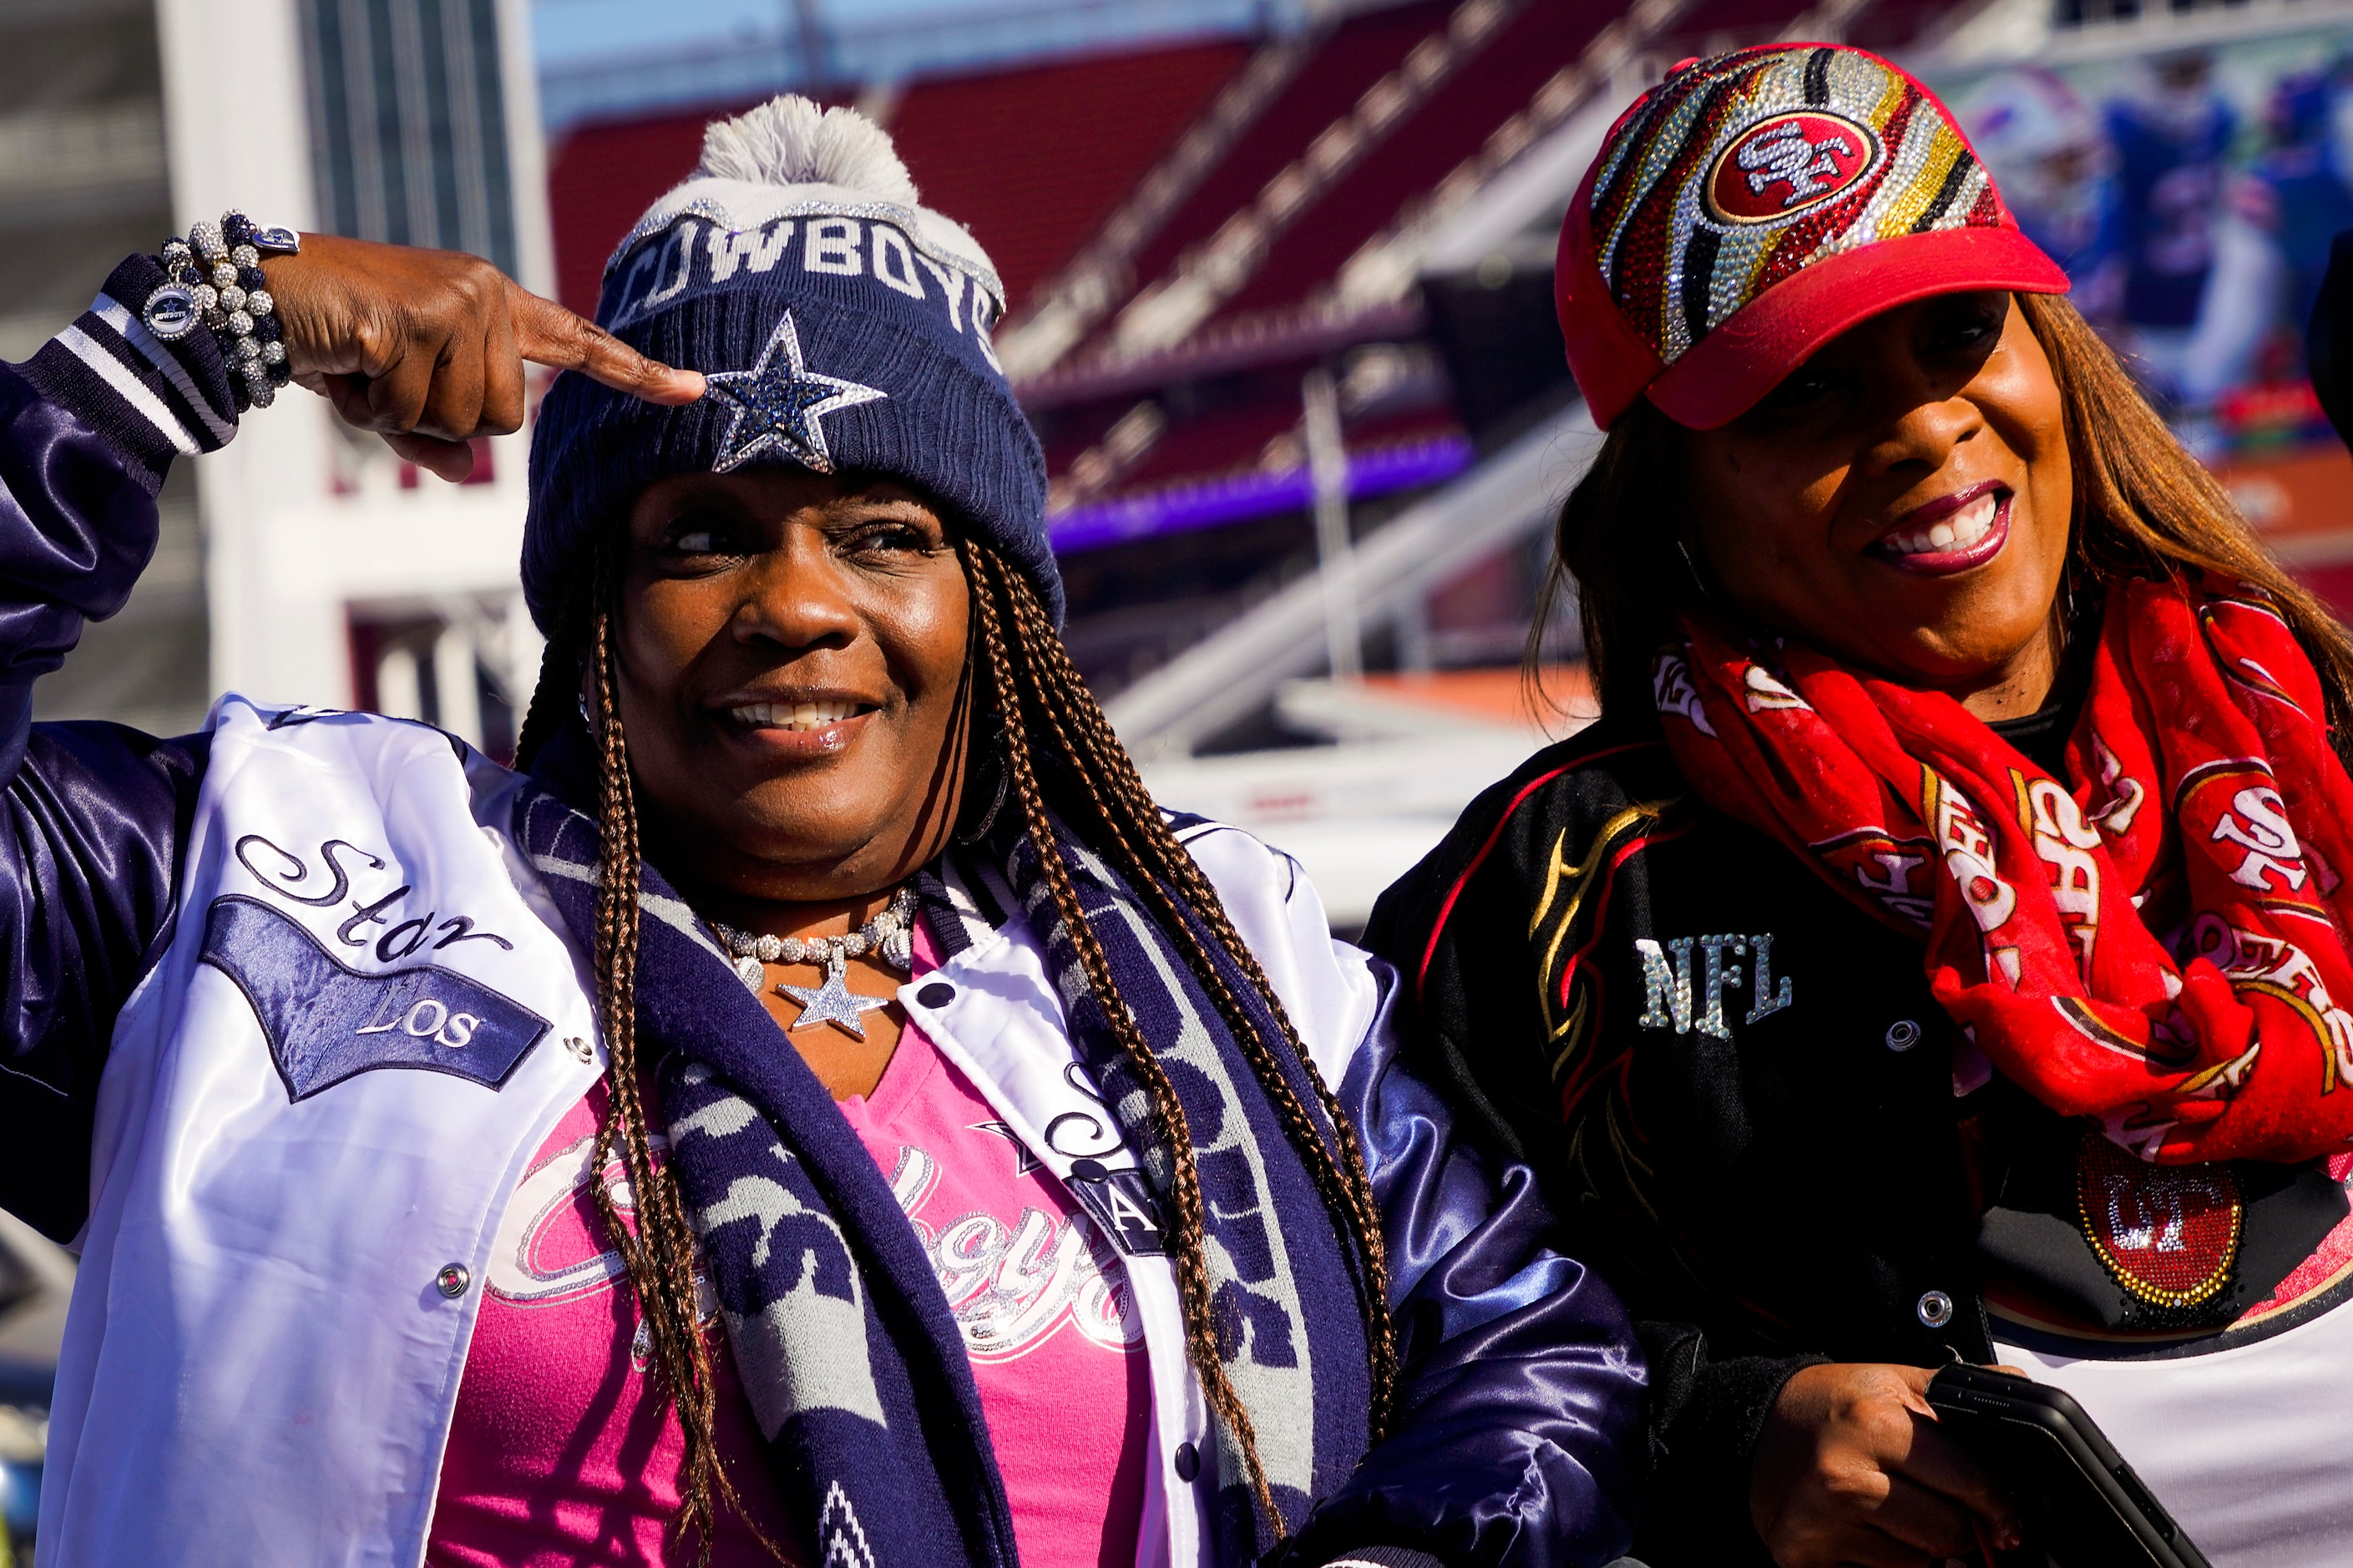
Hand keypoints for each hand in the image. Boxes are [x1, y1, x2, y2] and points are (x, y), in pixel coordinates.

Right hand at [259, 233, 703, 480]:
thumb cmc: (335, 343)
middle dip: (439, 421)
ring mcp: (454, 302)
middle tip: (385, 381)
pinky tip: (345, 366)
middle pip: (503, 418)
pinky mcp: (416, 318)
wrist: (260, 296)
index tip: (698, 390)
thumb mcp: (395, 396)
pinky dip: (370, 408)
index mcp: (494, 305)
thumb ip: (436, 436)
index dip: (637, 373)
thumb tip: (465, 470)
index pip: (578, 343)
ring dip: (403, 415)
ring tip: (364, 370)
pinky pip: (412, 412)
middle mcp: (485, 295)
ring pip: (463, 420)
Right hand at [1750, 1362, 2022, 1566]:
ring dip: (1922, 1545)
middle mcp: (1844, 1474)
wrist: (1751, 1427)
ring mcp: (1822, 1521)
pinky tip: (1869, 1530)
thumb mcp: (1889, 1381)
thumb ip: (1955, 1392)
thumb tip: (2019, 1391)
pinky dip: (1888, 1559)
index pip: (1970, 1482)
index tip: (2005, 1514)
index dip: (1998, 1502)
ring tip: (1896, 1512)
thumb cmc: (1826, 1405)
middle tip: (1943, 1506)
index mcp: (1873, 1424)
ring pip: (1920, 1562)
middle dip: (1959, 1524)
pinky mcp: (1805, 1556)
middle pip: (1950, 1532)